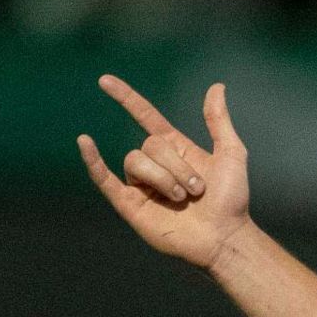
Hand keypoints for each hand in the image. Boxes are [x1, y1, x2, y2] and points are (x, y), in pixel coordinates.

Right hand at [78, 76, 250, 270]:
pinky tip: (85, 142)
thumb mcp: (231, 154)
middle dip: (177, 166)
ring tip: (183, 198)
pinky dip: (92, 161)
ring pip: (135, 161)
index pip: (144, 116)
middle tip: (198, 188)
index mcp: (176, 149)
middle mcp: (155, 164)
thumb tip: (216, 87)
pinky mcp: (130, 204)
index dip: (126, 98)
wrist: (224, 235)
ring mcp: (141, 184)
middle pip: (149, 145)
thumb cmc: (232, 199)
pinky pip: (104, 178)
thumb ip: (219, 121)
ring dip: (164, 178)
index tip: (105, 81)